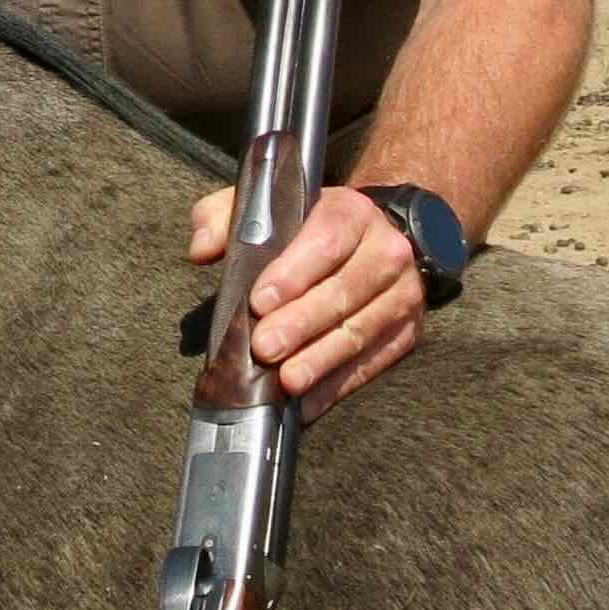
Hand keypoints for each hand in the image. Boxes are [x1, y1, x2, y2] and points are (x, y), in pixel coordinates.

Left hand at [184, 181, 423, 419]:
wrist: (375, 239)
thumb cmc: (307, 228)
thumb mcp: (266, 207)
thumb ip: (226, 218)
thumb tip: (203, 249)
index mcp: (352, 213)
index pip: (327, 240)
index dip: (294, 273)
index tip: (259, 301)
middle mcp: (387, 252)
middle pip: (345, 291)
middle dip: (301, 323)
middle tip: (264, 348)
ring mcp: (403, 295)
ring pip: (360, 331)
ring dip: (320, 360)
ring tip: (287, 381)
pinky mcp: (406, 333)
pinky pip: (371, 364)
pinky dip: (337, 386)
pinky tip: (307, 402)